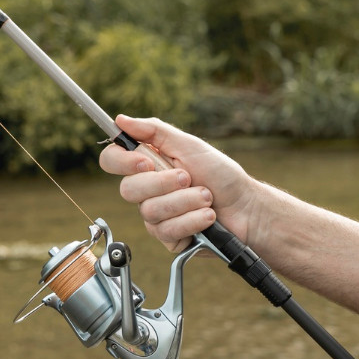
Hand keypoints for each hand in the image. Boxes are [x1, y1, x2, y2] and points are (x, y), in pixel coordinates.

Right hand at [98, 115, 262, 251]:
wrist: (246, 207)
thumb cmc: (221, 175)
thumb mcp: (189, 145)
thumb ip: (154, 131)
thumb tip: (121, 119)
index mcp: (149, 165)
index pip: (112, 161)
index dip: (122, 162)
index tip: (146, 162)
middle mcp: (148, 192)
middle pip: (128, 190)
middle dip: (164, 184)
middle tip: (190, 178)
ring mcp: (156, 217)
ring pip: (150, 212)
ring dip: (186, 201)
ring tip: (207, 197)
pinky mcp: (169, 239)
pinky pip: (167, 231)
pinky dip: (192, 220)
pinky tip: (208, 217)